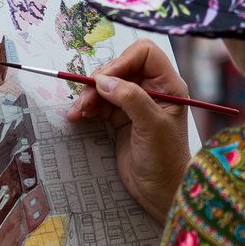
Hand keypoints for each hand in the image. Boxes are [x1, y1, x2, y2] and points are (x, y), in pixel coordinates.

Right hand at [65, 39, 190, 224]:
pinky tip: (76, 117)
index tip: (106, 79)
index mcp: (168, 85)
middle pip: (120, 67)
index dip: (122, 60)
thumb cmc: (165, 159)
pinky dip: (87, 107)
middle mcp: (152, 89)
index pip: (144, 54)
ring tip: (78, 111)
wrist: (160, 192)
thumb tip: (104, 81)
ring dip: (89, 95)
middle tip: (86, 99)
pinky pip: (99, 104)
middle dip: (100, 80)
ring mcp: (135, 104)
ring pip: (107, 85)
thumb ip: (130, 99)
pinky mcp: (121, 118)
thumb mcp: (151, 126)